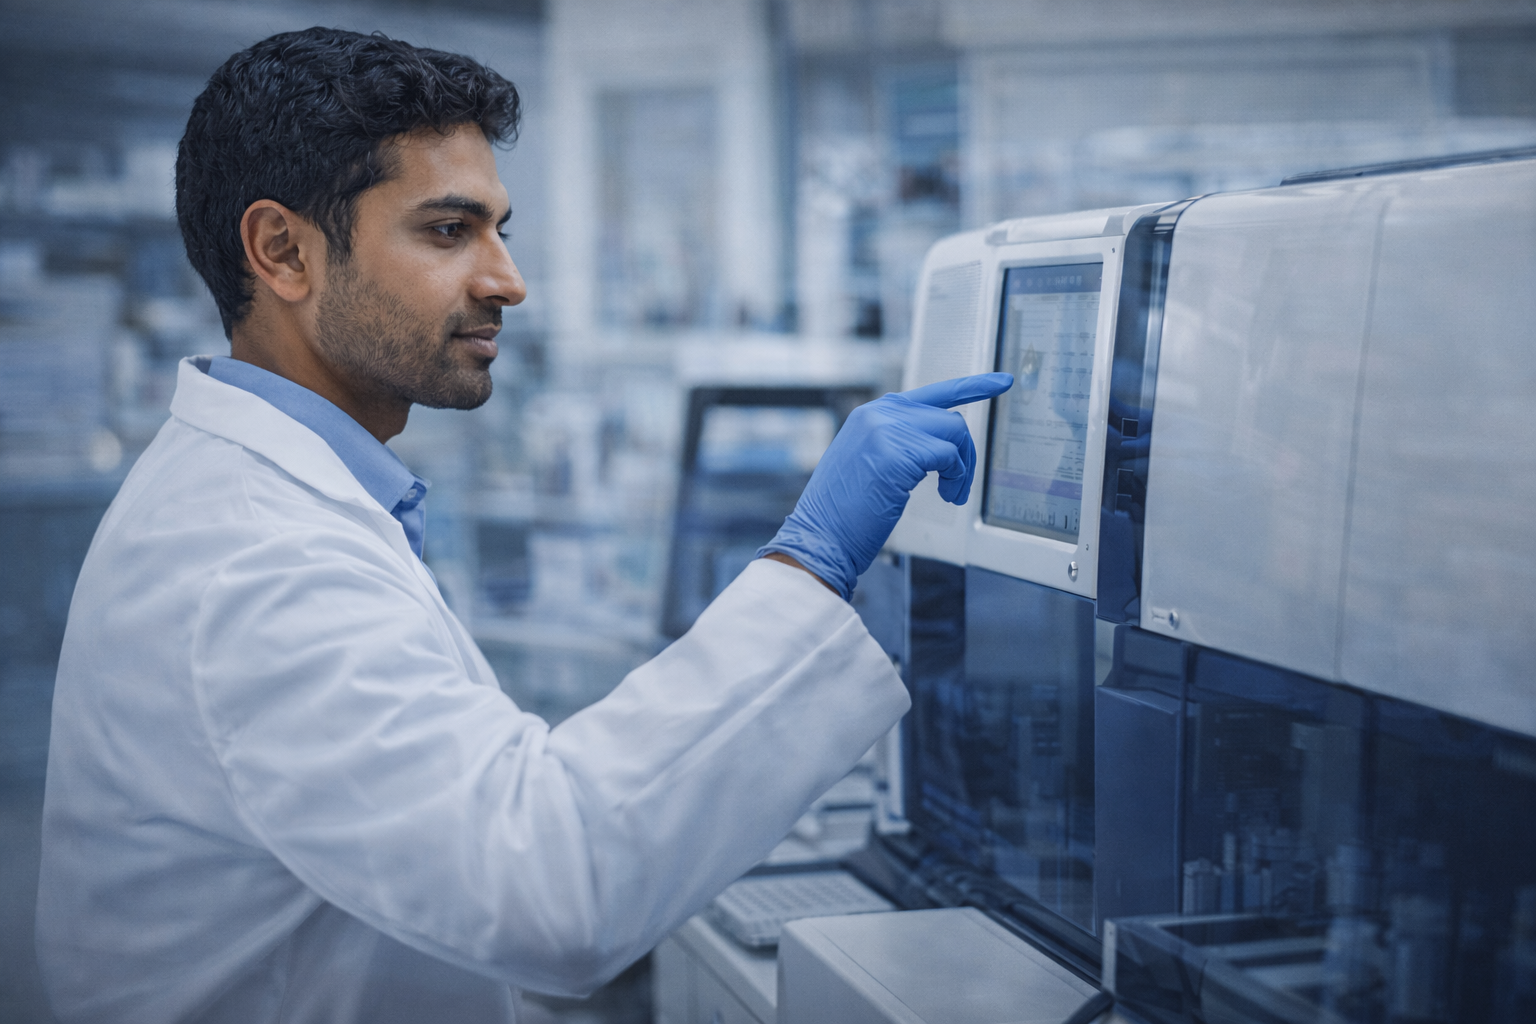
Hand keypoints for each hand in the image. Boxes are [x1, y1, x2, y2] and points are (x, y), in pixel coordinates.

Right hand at [757, 372, 1013, 599]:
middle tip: (957, 486)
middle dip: (965, 453)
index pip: (931, 393)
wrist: (820, 538)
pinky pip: (949, 455)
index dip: (971, 386)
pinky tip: (946, 495)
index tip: (1001, 382)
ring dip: (962, 468)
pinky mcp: (897, 452)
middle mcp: (878, 414)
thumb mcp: (868, 464)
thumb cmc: (844, 514)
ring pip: (954, 431)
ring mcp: (886, 430)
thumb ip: (899, 444)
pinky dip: (956, 477)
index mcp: (871, 415)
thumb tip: (941, 446)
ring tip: (951, 494)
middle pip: (948, 416)